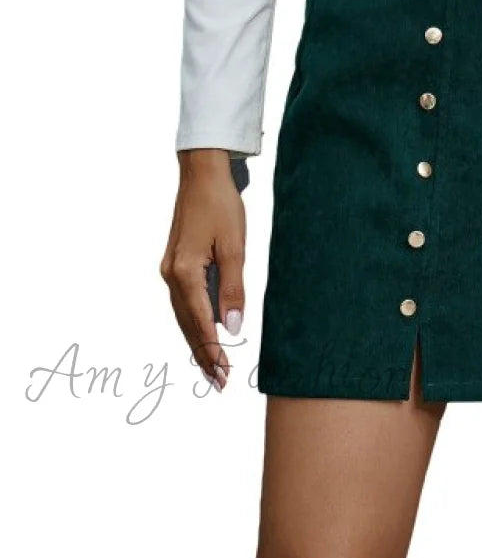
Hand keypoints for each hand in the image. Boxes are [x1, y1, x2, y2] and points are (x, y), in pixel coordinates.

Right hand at [160, 149, 245, 389]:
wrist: (202, 175)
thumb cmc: (221, 206)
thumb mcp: (235, 247)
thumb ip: (233, 288)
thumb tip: (232, 328)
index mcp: (184, 272)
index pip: (200, 323)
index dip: (212, 352)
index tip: (224, 375)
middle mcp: (170, 275)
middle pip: (187, 325)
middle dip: (203, 354)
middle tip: (220, 382)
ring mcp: (169, 269)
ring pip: (183, 315)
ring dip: (198, 341)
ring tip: (214, 367)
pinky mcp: (175, 263)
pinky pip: (184, 301)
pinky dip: (194, 321)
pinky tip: (206, 334)